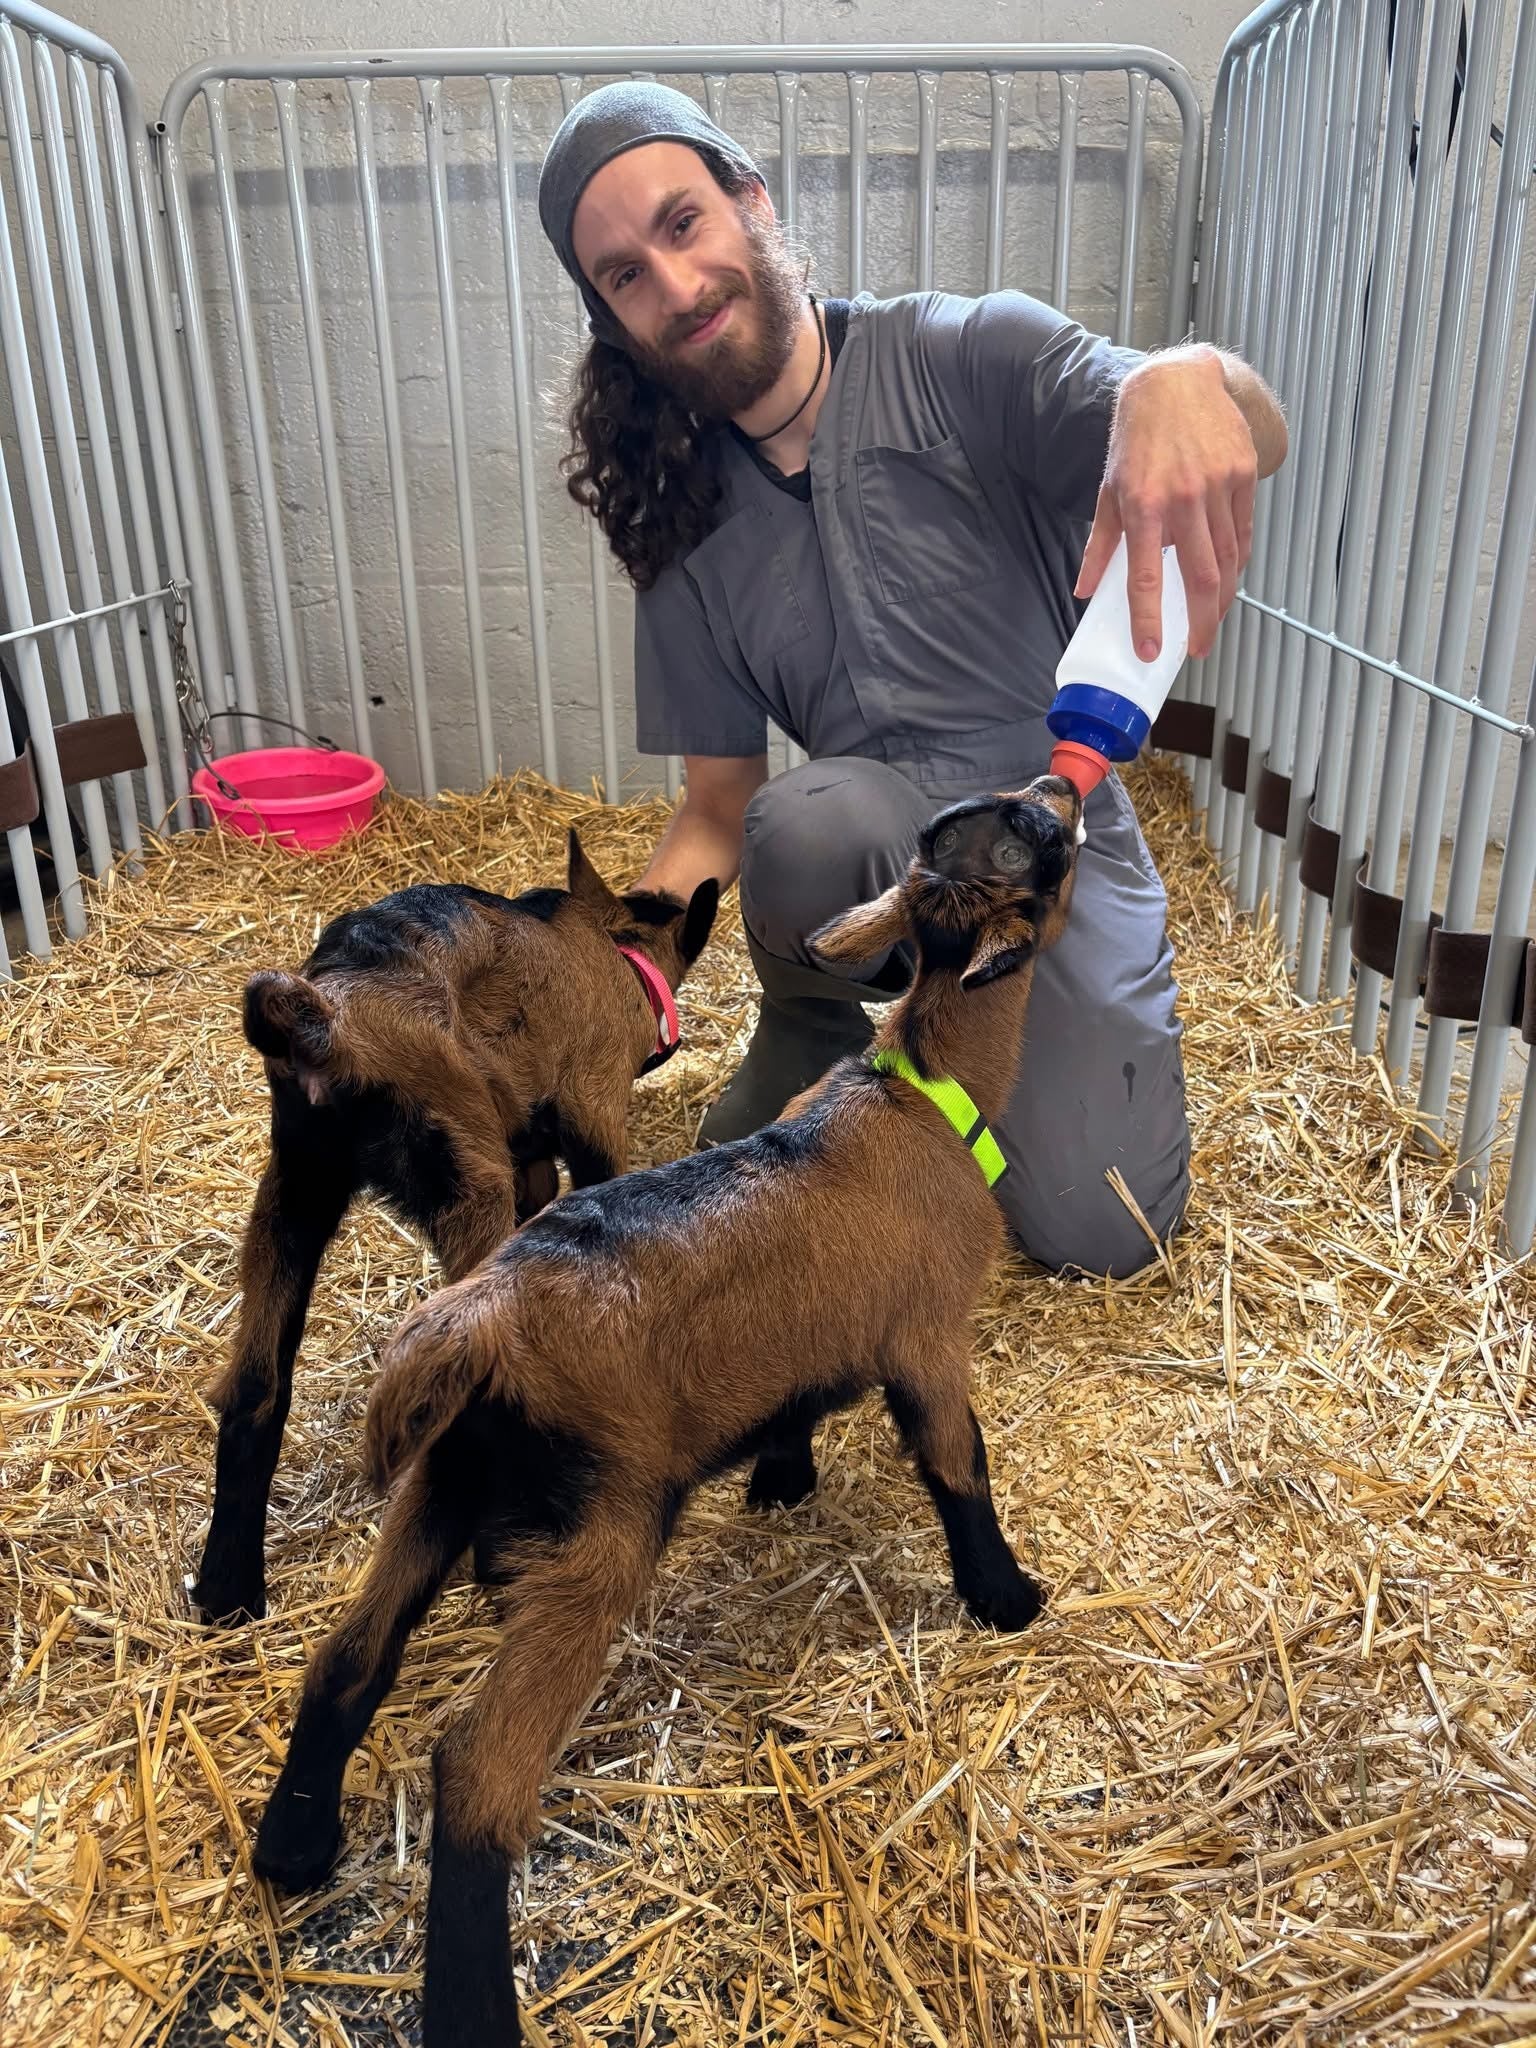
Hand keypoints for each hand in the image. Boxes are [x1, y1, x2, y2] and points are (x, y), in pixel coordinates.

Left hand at [1075, 346, 1258, 660]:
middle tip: (1196, 647)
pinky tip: (1228, 581)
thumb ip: (1100, 545)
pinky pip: (1243, 533)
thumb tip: (1085, 591)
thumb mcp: (1109, 489)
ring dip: (1222, 599)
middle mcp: (1183, 497)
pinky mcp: (1243, 474)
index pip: (1147, 576)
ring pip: (1228, 560)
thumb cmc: (1138, 438)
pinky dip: (1237, 563)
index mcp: (1143, 504)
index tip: (1150, 650)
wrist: (1176, 383)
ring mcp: (1219, 485)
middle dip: (1202, 622)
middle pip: (1201, 578)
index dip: (1148, 618)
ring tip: (1211, 620)